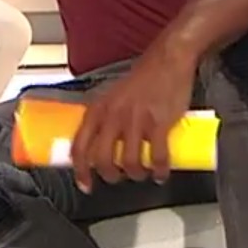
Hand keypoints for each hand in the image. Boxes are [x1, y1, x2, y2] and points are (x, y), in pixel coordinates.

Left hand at [71, 56, 195, 189]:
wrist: (167, 62)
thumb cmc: (141, 81)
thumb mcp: (111, 97)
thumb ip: (103, 119)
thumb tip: (97, 147)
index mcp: (98, 110)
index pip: (80, 146)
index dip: (80, 171)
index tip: (86, 185)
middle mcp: (113, 116)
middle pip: (103, 159)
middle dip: (111, 175)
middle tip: (119, 177)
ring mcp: (136, 120)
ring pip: (130, 162)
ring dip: (136, 174)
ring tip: (142, 173)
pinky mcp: (159, 123)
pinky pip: (157, 157)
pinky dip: (159, 170)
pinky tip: (160, 173)